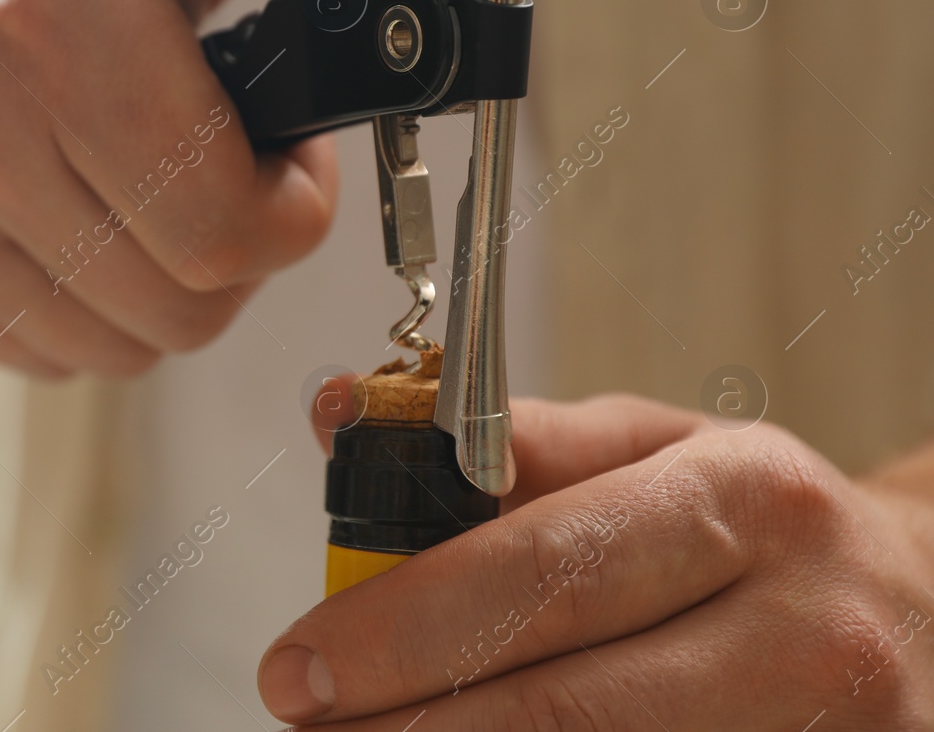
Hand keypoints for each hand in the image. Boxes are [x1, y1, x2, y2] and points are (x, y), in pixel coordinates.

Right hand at [0, 0, 431, 377]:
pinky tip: (84, 214)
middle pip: (179, 306)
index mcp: (52, 19)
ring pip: (112, 348)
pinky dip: (87, 307)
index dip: (292, 210)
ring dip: (166, 289)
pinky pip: (37, 349)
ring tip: (155, 186)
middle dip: (240, 252)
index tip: (289, 155)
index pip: (219, 225)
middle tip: (229, 169)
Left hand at [260, 394, 933, 728]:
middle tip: (313, 722)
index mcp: (750, 505)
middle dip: (410, 725)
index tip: (301, 663)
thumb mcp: (658, 454)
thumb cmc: (763, 533)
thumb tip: (341, 411)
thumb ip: (504, 442)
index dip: (406, 624)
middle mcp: (811, 633)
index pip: (548, 570)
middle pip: (567, 707)